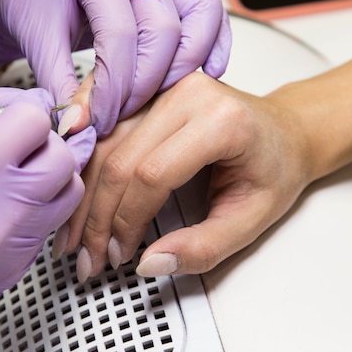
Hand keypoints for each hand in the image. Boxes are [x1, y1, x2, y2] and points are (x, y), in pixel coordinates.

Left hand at [0, 0, 230, 136]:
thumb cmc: (33, 3)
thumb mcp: (37, 41)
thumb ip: (59, 85)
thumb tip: (80, 127)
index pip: (119, 34)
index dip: (113, 87)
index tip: (99, 121)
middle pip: (164, 28)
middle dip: (145, 84)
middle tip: (121, 116)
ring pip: (201, 13)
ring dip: (186, 65)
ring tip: (158, 99)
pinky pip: (209, 11)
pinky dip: (212, 44)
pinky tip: (205, 74)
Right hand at [0, 85, 95, 351]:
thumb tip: (25, 99)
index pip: (31, 123)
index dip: (23, 112)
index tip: (10, 118)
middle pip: (62, 155)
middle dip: (45, 141)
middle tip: (17, 144)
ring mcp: (14, 249)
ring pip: (70, 187)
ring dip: (51, 171)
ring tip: (16, 172)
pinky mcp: (23, 266)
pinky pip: (56, 217)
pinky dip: (43, 199)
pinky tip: (10, 200)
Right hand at [53, 72, 312, 280]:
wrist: (283, 130)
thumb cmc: (273, 167)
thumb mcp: (253, 219)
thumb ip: (204, 247)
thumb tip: (150, 264)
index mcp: (221, 120)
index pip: (152, 174)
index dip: (126, 221)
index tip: (119, 254)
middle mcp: (186, 93)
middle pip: (118, 157)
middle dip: (96, 215)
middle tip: (87, 257)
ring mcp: (162, 87)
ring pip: (102, 141)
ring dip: (82, 193)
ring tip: (73, 234)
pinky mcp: (146, 92)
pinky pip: (101, 124)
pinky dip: (81, 157)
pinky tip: (68, 182)